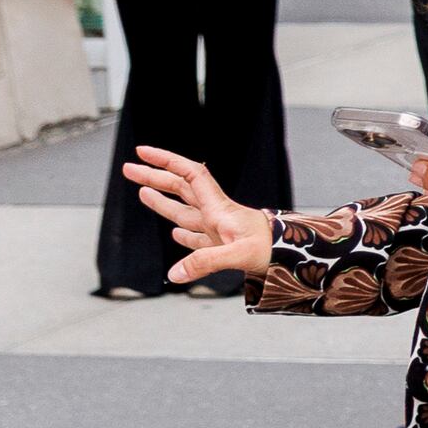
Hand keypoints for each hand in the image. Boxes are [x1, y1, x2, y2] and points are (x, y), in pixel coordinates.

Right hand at [119, 147, 272, 283]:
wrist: (298, 258)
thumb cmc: (275, 249)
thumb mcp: (239, 254)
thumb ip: (205, 261)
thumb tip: (175, 274)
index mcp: (218, 209)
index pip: (189, 174)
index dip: (166, 160)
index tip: (143, 152)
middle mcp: (216, 215)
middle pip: (180, 189)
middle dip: (155, 177)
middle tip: (129, 169)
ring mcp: (219, 231)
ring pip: (185, 211)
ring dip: (163, 202)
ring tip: (142, 192)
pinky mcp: (224, 247)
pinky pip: (198, 238)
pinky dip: (184, 236)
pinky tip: (176, 235)